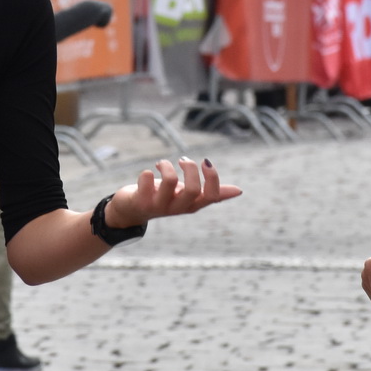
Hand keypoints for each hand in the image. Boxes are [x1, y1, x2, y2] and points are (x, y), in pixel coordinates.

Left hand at [105, 157, 240, 228]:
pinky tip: (146, 174)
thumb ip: (211, 192)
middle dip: (189, 168)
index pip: (212, 196)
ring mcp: (159, 205)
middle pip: (193, 190)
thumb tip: (239, 191)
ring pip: (169, 183)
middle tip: (181, 160)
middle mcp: (178, 207)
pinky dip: (146, 174)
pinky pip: (145, 182)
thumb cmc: (163, 198)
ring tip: (161, 164)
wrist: (131, 210)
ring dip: (166, 166)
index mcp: (192, 204)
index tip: (205, 162)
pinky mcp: (140, 201)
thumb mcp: (188, 195)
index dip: (212, 177)